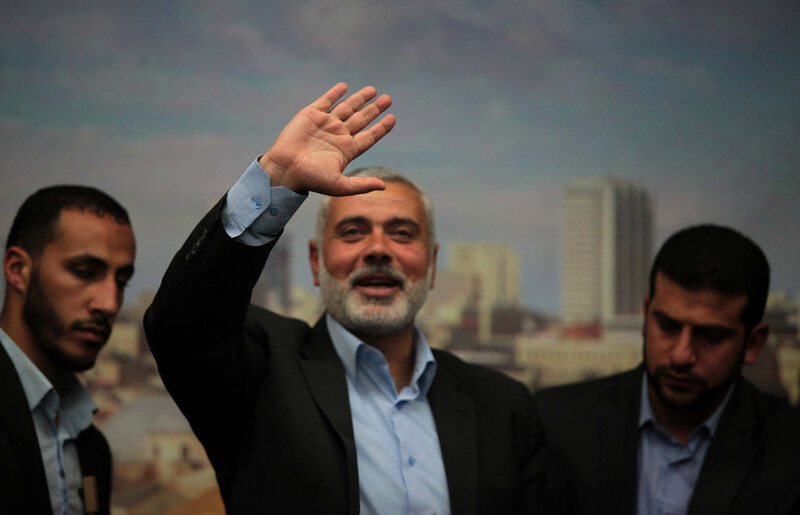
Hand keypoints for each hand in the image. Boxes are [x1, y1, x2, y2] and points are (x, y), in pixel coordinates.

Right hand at [259, 83, 395, 195]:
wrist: (285, 168)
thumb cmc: (311, 179)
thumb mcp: (339, 185)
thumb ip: (362, 185)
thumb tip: (384, 186)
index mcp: (347, 150)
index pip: (369, 136)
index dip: (381, 128)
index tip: (392, 118)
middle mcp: (338, 135)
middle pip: (362, 119)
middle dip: (374, 109)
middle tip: (388, 99)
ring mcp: (325, 124)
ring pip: (347, 107)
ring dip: (360, 99)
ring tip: (373, 90)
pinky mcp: (311, 114)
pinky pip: (326, 100)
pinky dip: (335, 93)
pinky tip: (345, 86)